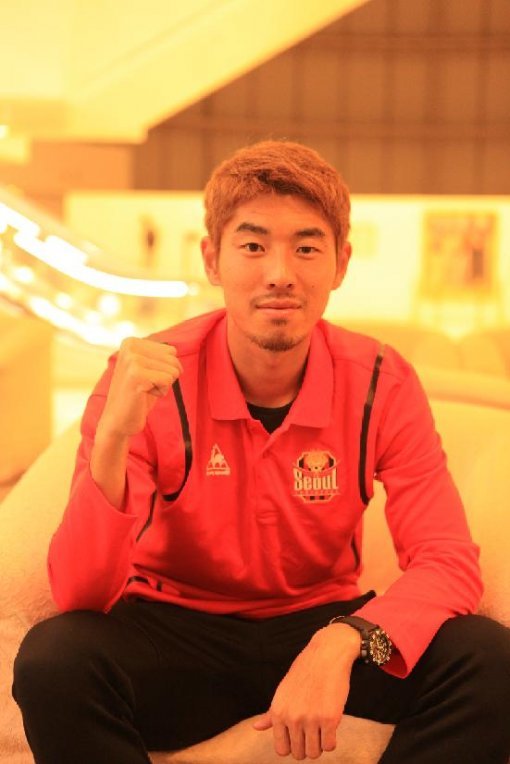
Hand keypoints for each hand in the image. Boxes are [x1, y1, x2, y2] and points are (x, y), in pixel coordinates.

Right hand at [98, 337, 182, 438]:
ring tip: (143, 391)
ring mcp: (132, 360)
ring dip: (162, 385)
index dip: (164, 369)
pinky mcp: (136, 375)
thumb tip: (175, 350)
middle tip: (144, 387)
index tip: (145, 378)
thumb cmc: (138, 396)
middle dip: (165, 377)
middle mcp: (130, 347)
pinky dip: (160, 392)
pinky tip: (143, 396)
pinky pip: (168, 381)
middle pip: (173, 360)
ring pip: (173, 371)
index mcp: (131, 342)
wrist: (118, 421)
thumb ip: (159, 357)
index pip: (171, 351)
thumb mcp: (149, 369)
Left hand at [253, 624, 359, 759]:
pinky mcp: (330, 718)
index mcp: (278, 712)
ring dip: (319, 745)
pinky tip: (330, 727)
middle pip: (299, 754)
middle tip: (313, 731)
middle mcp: (292, 718)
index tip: (299, 737)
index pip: (281, 750)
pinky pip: (329, 746)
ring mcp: (311, 719)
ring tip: (321, 729)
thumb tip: (256, 727)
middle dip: (307, 747)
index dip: (292, 747)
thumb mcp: (283, 691)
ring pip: (314, 753)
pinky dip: (331, 741)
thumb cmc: (304, 672)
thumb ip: (271, 713)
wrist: (326, 655)